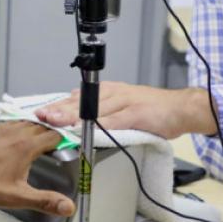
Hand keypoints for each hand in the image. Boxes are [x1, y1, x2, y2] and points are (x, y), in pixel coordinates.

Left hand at [0, 122, 74, 216]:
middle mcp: (17, 132)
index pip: (55, 135)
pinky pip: (12, 123)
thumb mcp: (18, 197)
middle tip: (56, 146)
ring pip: (27, 122)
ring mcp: (3, 129)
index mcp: (27, 146)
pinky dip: (20, 128)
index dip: (64, 140)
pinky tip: (17, 140)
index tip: (68, 148)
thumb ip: (45, 201)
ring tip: (39, 142)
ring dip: (36, 129)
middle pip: (43, 126)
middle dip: (52, 134)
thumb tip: (70, 208)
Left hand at [35, 82, 217, 139]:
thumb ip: (102, 112)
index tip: (40, 113)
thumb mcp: (123, 108)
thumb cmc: (154, 110)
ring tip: (56, 122)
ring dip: (73, 115)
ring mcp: (124, 102)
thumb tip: (78, 119)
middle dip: (58, 109)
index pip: (77, 98)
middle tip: (40, 116)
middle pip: (80, 101)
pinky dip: (99, 124)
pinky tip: (87, 129)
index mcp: (108, 92)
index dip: (57, 106)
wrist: (181, 108)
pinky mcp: (136, 113)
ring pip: (93, 108)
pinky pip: (114, 119)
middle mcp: (113, 93)